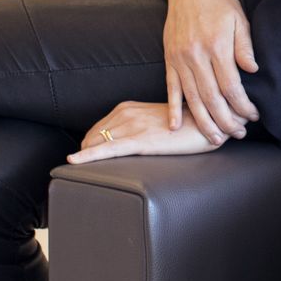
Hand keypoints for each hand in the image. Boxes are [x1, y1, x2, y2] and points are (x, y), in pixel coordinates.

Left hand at [67, 101, 213, 162]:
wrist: (207, 124)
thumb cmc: (186, 126)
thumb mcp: (155, 121)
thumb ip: (138, 127)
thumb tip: (127, 143)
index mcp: (128, 107)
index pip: (96, 130)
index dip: (90, 147)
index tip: (89, 158)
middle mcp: (126, 113)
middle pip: (92, 138)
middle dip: (86, 154)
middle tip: (88, 170)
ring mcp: (132, 126)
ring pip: (96, 144)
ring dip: (86, 158)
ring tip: (80, 172)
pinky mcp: (140, 141)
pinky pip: (106, 150)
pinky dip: (86, 157)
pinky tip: (72, 162)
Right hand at [163, 0, 259, 144]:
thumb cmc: (220, 3)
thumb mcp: (239, 19)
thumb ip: (244, 46)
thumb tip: (253, 71)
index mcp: (217, 47)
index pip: (231, 86)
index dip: (242, 105)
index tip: (252, 116)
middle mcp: (196, 56)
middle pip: (211, 98)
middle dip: (226, 121)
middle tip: (237, 135)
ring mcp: (180, 59)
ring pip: (191, 98)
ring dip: (203, 122)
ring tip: (215, 139)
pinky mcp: (169, 60)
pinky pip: (170, 88)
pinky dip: (172, 108)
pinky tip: (175, 126)